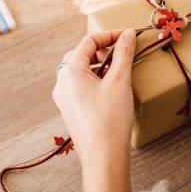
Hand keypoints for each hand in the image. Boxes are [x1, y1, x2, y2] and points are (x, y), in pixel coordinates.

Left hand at [52, 29, 135, 191]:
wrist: (102, 157)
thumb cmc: (110, 118)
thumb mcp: (120, 81)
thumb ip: (123, 54)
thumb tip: (127, 35)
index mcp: (70, 72)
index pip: (88, 42)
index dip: (110, 35)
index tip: (129, 36)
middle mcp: (61, 83)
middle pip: (80, 54)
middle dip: (102, 50)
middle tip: (122, 52)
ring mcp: (64, 98)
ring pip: (79, 70)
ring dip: (99, 65)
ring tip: (118, 70)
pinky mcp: (70, 110)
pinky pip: (80, 86)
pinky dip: (95, 79)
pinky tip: (111, 88)